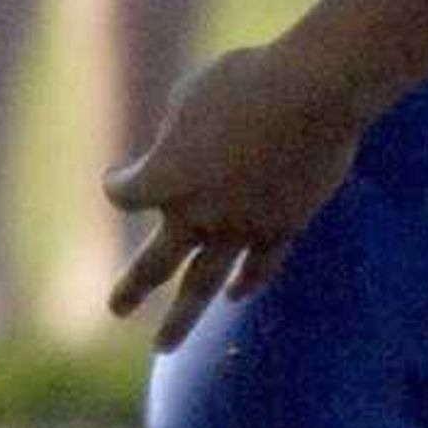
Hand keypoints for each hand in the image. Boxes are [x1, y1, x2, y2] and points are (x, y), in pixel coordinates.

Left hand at [102, 39, 378, 347]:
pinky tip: (235, 294)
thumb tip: (182, 154)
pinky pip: (259, 267)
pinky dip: (246, 282)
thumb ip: (177, 136)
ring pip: (204, 285)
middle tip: (115, 310)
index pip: (124, 196)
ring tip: (164, 346)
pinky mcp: (283, 228)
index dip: (119, 183)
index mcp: (164, 179)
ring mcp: (241, 228)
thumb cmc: (244, 81)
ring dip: (182, 317)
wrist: (312, 94)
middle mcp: (197, 213)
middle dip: (133, 289)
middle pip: (155, 264)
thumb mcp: (190, 98)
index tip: (122, 173)